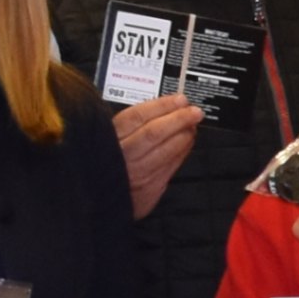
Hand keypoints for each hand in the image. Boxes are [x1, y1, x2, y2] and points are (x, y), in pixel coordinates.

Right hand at [113, 98, 205, 216]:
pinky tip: (187, 143)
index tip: (180, 99)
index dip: (162, 105)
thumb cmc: (108, 162)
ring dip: (184, 136)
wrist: (103, 198)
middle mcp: (123, 156)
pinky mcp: (149, 189)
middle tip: (195, 112)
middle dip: (179, 119)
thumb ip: (131, 125)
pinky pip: (171, 167)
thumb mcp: (108, 137)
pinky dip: (182, 152)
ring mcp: (136, 173)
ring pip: (166, 151)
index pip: (137, 116)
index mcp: (109, 138)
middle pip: (154, 132)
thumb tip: (164, 108)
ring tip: (192, 126)